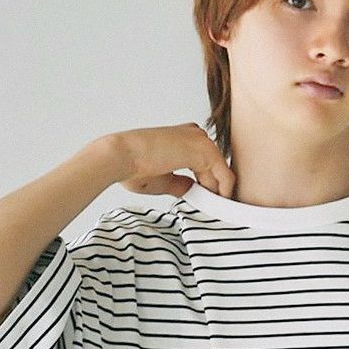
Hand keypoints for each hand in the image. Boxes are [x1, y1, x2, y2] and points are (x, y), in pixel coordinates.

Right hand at [104, 123, 235, 199]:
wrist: (122, 157)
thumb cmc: (133, 167)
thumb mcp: (165, 180)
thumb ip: (182, 184)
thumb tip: (193, 191)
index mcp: (184, 138)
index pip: (205, 165)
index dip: (207, 186)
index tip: (205, 204)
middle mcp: (195, 135)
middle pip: (215, 169)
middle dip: (214, 192)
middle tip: (212, 212)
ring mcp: (201, 141)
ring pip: (222, 174)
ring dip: (218, 194)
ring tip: (211, 212)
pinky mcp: (206, 150)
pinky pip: (225, 177)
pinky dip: (224, 193)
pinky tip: (216, 206)